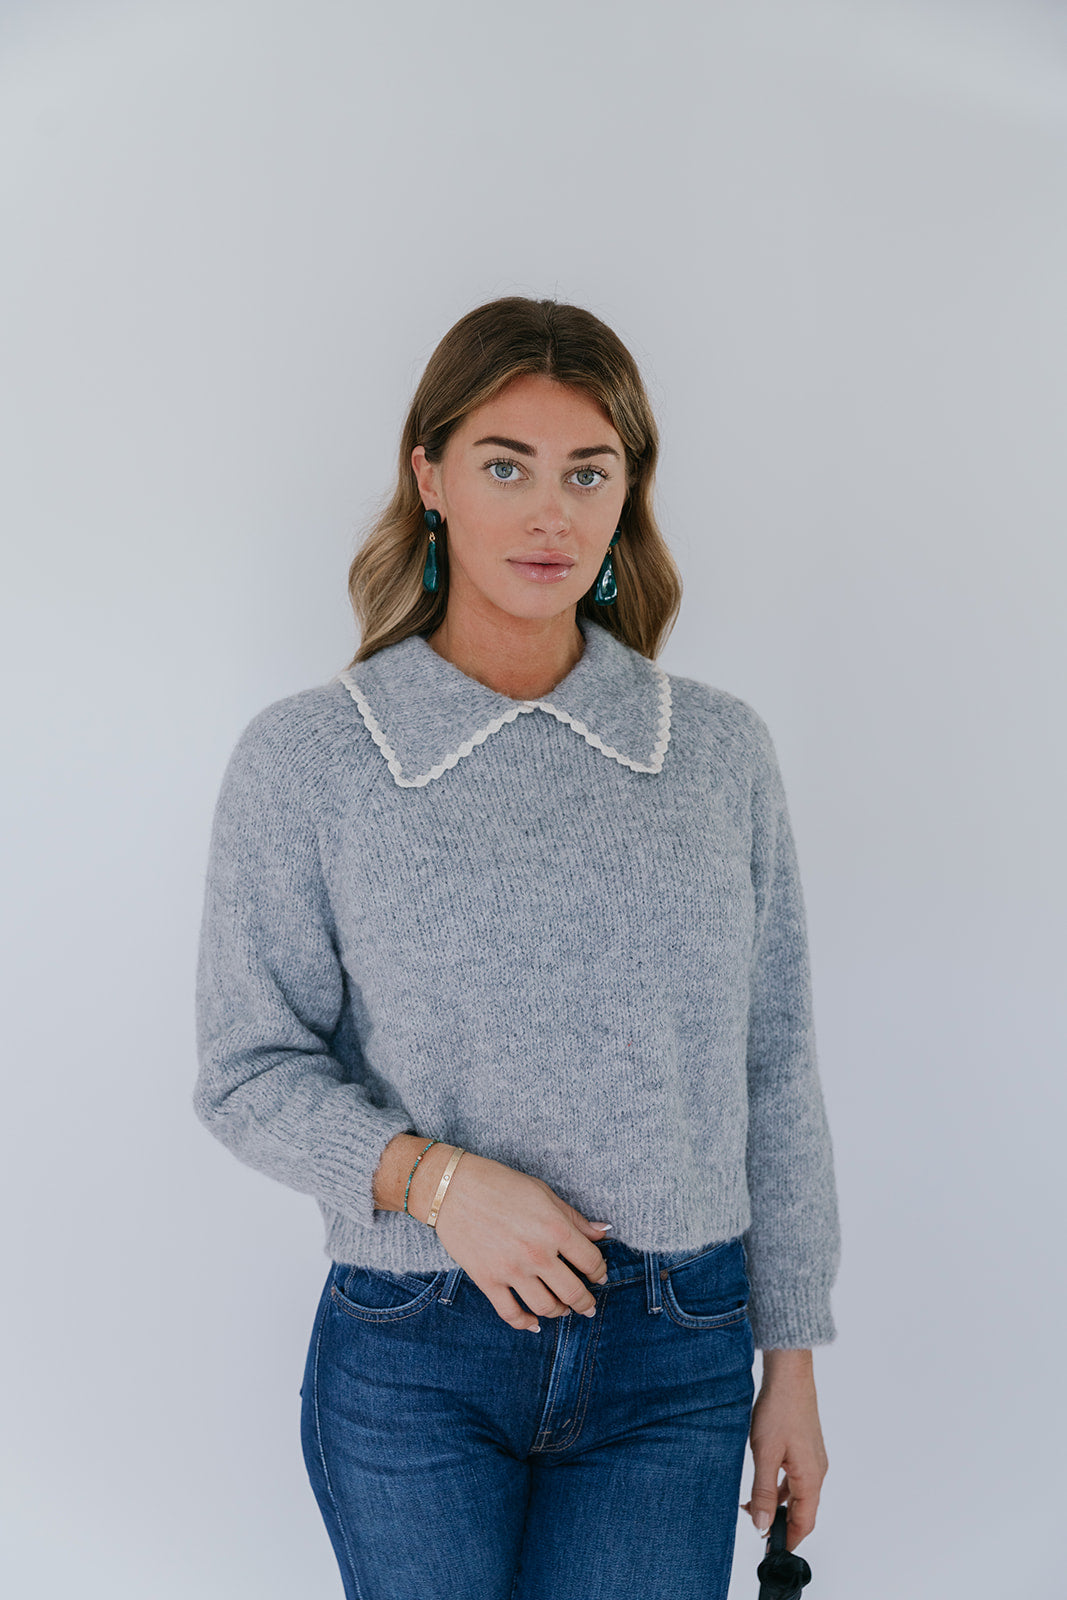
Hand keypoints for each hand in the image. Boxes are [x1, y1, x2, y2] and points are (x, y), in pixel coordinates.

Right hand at [420, 1149, 611, 1330]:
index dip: (600, 1272)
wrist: (452, 1188)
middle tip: (588, 1306)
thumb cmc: (500, 1184)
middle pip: (573, 1292)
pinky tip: (534, 1323)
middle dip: (586, 1303)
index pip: (591, 1261)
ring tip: (563, 1310)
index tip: (599, 1275)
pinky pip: (511, 1314)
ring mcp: (512, 1270)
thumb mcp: (543, 1193)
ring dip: (560, 1312)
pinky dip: (526, 1324)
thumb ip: (574, 1217)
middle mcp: (537, 1253)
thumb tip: (603, 1231)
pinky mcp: (488, 1281)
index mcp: (555, 1227)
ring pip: (546, 1307)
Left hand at [741, 1349, 827, 1550]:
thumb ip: (763, 1491)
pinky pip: (794, 1477)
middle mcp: (816, 1470)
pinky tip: (762, 1483)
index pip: (804, 1522)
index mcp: (811, 1477)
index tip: (772, 1551)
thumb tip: (761, 1524)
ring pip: (797, 1493)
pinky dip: (779, 1486)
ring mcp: (812, 1458)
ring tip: (752, 1508)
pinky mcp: (804, 1447)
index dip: (789, 1539)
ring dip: (777, 1504)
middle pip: (802, 1510)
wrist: (788, 1374)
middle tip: (757, 1529)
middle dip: (781, 1524)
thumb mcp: (765, 1453)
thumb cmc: (780, 1409)